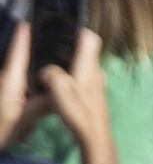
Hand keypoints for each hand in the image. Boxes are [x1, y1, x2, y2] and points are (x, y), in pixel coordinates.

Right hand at [39, 27, 106, 151]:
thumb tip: (46, 70)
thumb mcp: (60, 91)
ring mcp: (97, 82)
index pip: (91, 39)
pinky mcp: (94, 93)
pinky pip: (82, 77)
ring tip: (51, 66)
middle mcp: (96, 71)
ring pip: (84, 64)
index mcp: (89, 67)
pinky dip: (71, 76)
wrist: (95, 134)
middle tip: (51, 49)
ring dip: (69, 63)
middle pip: (86, 50)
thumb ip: (52, 75)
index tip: (64, 29)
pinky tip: (59, 85)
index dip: (79, 30)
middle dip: (70, 47)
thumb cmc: (79, 111)